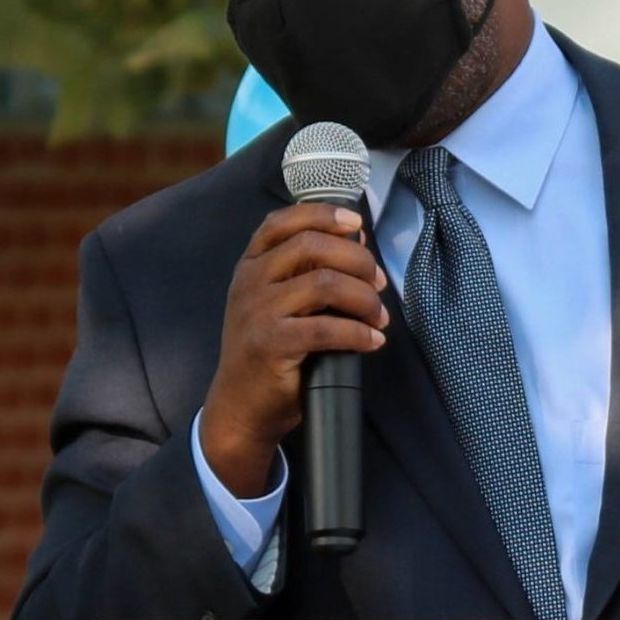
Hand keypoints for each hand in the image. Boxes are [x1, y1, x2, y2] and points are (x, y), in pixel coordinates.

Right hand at [200, 203, 388, 496]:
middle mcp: (249, 282)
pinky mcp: (270, 344)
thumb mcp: (280, 301)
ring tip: (379, 318)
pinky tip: (372, 341)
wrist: (240, 405)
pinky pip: (326, 328)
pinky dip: (359, 333)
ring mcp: (256, 312)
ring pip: (324, 284)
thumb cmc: (270, 349)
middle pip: (311, 246)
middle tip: (379, 284)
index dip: (322, 215)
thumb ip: (309, 270)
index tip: (356, 223)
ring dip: (364, 299)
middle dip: (358, 260)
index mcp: (251, 265)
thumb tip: (356, 237)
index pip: (282, 222)